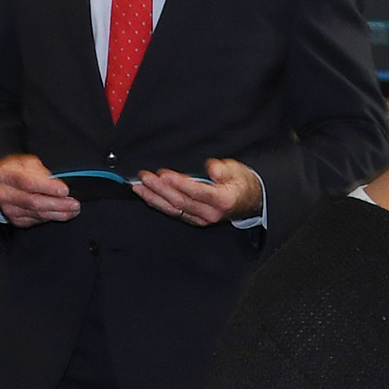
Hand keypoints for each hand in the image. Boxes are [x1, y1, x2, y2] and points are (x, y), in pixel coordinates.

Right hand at [0, 152, 81, 225]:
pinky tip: (61, 213)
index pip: (28, 183)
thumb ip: (41, 171)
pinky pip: (37, 220)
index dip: (48, 188)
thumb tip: (55, 182)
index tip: (64, 190)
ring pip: (38, 214)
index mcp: (6, 174)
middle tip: (74, 204)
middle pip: (35, 202)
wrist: (2, 183)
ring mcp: (9, 209)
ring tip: (73, 210)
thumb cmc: (17, 170)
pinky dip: (51, 217)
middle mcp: (5, 193)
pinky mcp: (15, 220)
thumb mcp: (27, 162)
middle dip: (58, 204)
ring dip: (59, 213)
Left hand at [133, 158, 263, 224]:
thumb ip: (224, 169)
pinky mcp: (193, 219)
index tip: (164, 174)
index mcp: (222, 200)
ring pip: (173, 210)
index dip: (179, 183)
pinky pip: (173, 213)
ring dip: (154, 198)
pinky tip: (147, 196)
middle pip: (180, 202)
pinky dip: (158, 204)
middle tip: (145, 177)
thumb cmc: (241, 183)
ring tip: (138, 186)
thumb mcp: (238, 170)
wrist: (249, 201)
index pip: (197, 192)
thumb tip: (212, 169)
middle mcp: (210, 213)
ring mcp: (200, 219)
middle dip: (160, 189)